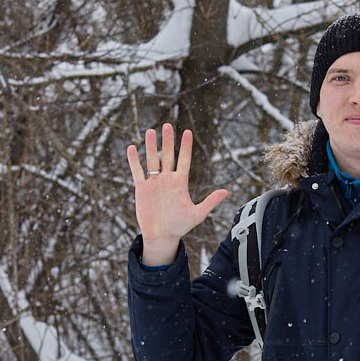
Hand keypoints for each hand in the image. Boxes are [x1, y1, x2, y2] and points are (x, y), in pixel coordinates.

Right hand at [127, 124, 229, 265]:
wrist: (162, 236)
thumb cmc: (180, 226)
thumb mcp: (198, 214)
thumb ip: (211, 201)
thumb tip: (227, 191)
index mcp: (180, 182)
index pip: (184, 160)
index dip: (185, 146)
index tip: (187, 132)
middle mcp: (167, 179)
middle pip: (167, 156)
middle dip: (167, 141)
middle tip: (167, 125)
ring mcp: (154, 183)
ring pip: (152, 160)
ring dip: (151, 146)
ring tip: (151, 131)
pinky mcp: (142, 189)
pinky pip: (137, 172)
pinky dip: (134, 160)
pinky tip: (132, 148)